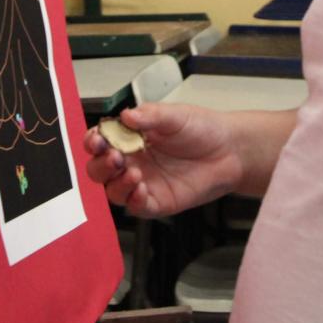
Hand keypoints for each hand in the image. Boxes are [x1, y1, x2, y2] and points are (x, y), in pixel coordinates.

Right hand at [83, 103, 240, 216]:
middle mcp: (131, 161)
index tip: (98, 140)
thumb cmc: (200, 129)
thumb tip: (126, 115)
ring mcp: (142, 183)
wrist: (229, 150)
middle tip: (115, 157)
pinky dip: (133, 200)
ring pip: (113, 191)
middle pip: (99, 170)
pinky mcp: (157, 202)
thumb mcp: (174, 115)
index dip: (93, 142)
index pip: (100, 142)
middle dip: (100, 165)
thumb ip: (150, 115)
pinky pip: (136, 207)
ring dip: (116, 184)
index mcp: (129, 138)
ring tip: (133, 173)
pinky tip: (141, 189)